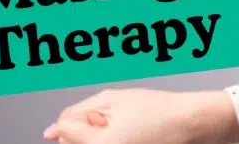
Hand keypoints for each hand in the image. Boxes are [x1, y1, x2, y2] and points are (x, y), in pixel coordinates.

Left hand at [42, 88, 238, 143]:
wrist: (188, 123)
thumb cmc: (158, 110)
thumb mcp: (113, 99)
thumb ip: (77, 113)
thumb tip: (51, 131)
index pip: (63, 130)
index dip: (82, 115)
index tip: (101, 113)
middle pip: (70, 143)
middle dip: (84, 128)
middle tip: (114, 119)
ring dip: (95, 136)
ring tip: (122, 127)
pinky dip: (109, 139)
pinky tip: (127, 134)